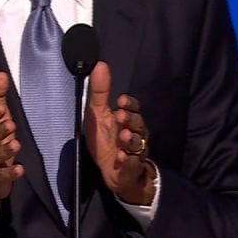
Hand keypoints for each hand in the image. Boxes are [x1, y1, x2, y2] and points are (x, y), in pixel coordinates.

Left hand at [85, 62, 155, 204]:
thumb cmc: (105, 140)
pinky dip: (128, 161)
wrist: (112, 172)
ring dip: (130, 140)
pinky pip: (133, 165)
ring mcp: (135, 153)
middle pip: (138, 125)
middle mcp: (134, 135)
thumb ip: (100, 91)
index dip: (130, 105)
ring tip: (123, 136)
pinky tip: (121, 157)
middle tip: (121, 116)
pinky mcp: (131, 169)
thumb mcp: (98, 114)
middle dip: (131, 120)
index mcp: (127, 120)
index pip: (133, 109)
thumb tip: (100, 64)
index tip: (121, 101)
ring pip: (138, 145)